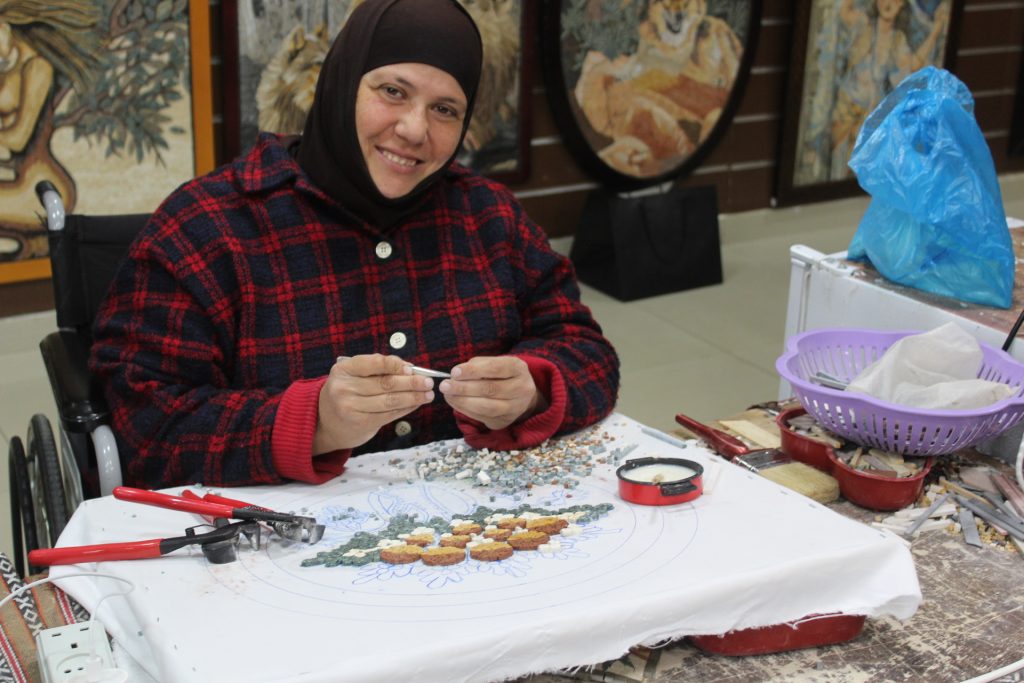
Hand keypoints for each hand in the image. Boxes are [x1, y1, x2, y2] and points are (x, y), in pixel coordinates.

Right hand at [314, 354, 434, 453]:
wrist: (326, 421)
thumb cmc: (348, 391)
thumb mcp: (354, 375)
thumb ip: (378, 368)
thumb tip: (409, 367)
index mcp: (343, 369)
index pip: (374, 363)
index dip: (395, 365)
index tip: (412, 368)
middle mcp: (344, 388)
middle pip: (385, 383)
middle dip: (411, 382)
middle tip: (428, 382)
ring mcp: (351, 407)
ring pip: (390, 401)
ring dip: (413, 397)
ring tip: (428, 394)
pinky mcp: (361, 423)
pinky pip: (389, 415)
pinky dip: (406, 409)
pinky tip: (416, 404)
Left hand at [439, 356, 545, 430]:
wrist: (519, 395)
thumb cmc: (501, 375)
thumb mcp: (494, 363)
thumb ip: (477, 365)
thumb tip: (456, 375)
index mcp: (518, 369)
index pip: (495, 368)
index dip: (473, 371)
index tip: (454, 372)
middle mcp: (522, 389)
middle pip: (491, 389)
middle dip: (464, 388)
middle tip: (445, 386)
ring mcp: (515, 408)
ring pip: (487, 407)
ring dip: (463, 401)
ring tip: (448, 395)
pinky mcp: (504, 421)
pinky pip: (482, 417)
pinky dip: (465, 410)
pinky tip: (455, 402)